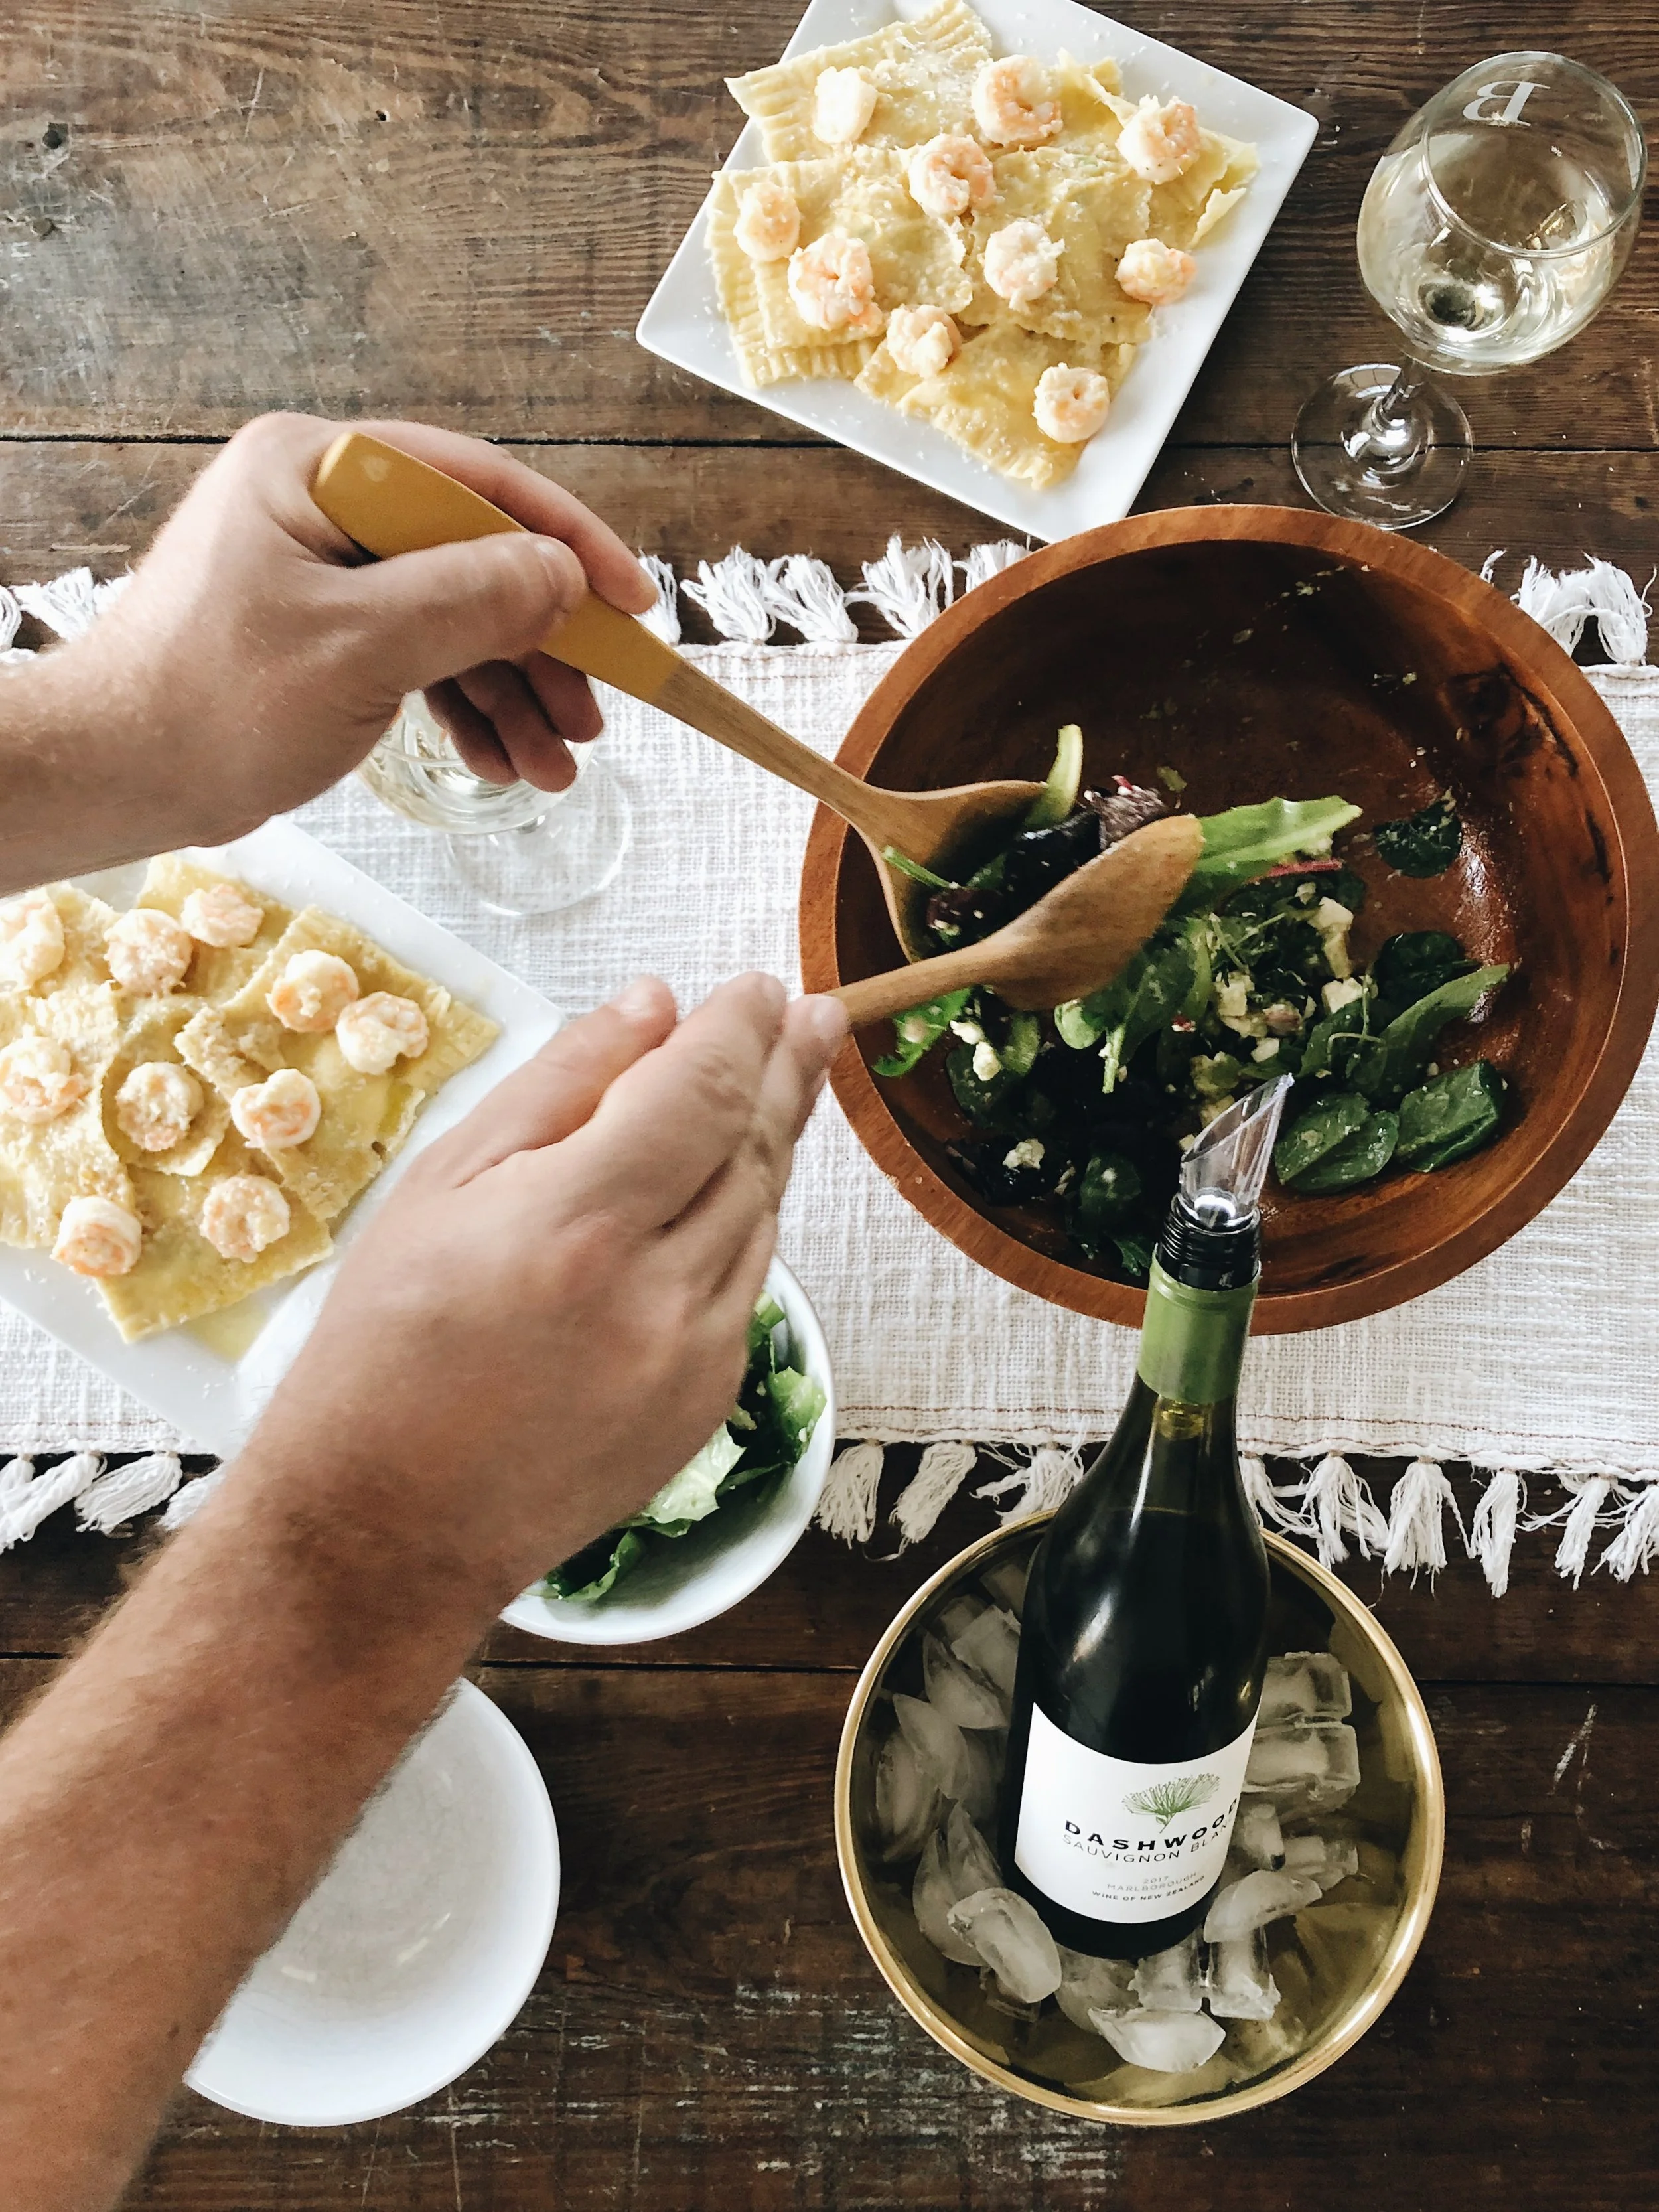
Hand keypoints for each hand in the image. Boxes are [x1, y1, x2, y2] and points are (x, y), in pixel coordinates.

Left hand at [72, 411, 656, 839]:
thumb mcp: (359, 647)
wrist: (115, 776)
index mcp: (321, 469)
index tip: (631, 604)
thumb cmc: (208, 703)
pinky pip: (420, 655)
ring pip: (455, 619)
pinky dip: (464, 708)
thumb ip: (470, 600)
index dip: (567, 544)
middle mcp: (326, 504)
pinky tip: (500, 762)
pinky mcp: (325, 629)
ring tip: (553, 768)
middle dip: (540, 649)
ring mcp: (325, 569)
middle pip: (476, 559)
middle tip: (592, 719)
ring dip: (512, 694)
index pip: (477, 485)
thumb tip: (565, 577)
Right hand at [238, 975, 847, 1614]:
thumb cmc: (384, 1344)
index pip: (699, 1092)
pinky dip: (743, 1222)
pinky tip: (728, 1187)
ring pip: (761, 1217)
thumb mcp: (441, 1185)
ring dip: (769, 1143)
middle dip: (782, 1070)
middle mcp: (654, 1293)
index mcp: (575, 1224)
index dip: (739, 1029)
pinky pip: (746, 1284)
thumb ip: (559, 1086)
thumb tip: (654, 1005)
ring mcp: (693, 1357)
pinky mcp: (706, 1403)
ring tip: (777, 1079)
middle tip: (808, 1014)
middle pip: (752, 1149)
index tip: (757, 988)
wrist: (388, 1526)